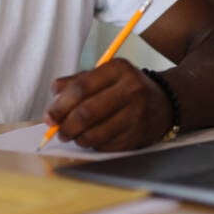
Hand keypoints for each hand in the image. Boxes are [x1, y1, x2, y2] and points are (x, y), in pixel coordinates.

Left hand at [43, 59, 171, 150]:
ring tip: (71, 135)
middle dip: (66, 125)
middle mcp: (131, 90)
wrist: (164, 103)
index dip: (61, 104)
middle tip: (57, 131)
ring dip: (77, 138)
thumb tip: (54, 94)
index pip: (81, 87)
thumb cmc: (124, 87)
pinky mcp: (138, 136)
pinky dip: (93, 144)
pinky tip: (91, 138)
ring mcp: (136, 115)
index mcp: (118, 69)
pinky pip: (106, 145)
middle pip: (87, 112)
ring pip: (95, 133)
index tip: (49, 115)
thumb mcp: (104, 75)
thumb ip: (76, 81)